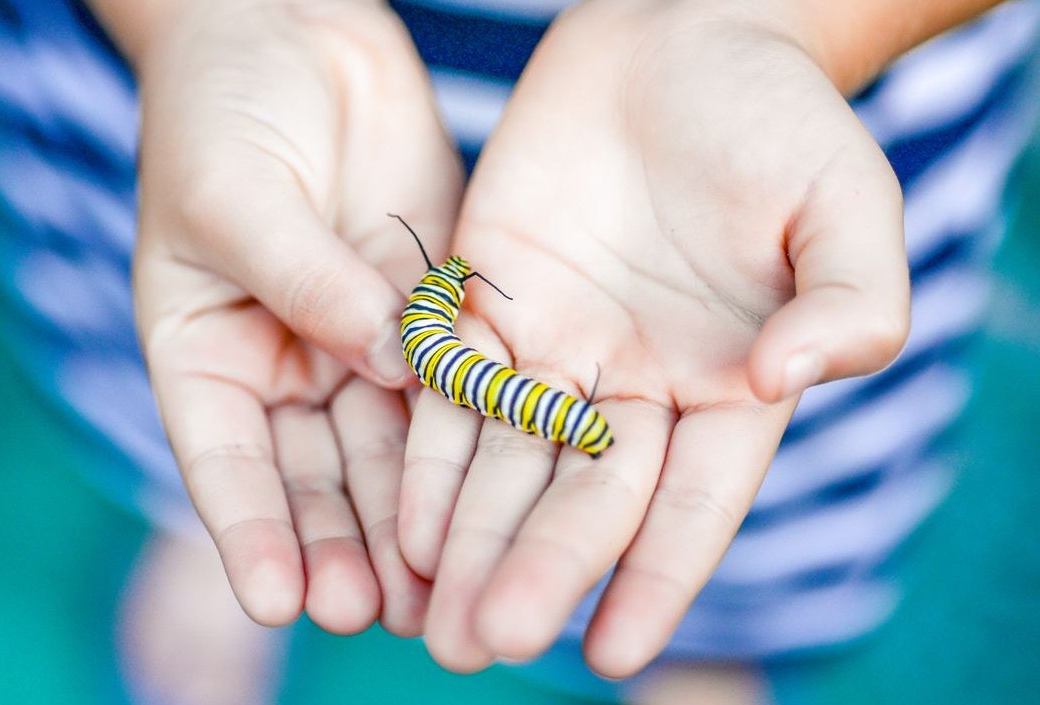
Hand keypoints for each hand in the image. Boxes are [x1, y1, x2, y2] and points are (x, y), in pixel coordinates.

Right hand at [122, 0, 461, 634]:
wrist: (289, 31)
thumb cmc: (220, 106)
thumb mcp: (233, 194)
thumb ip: (301, 279)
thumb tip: (379, 355)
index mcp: (207, 356)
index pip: (225, 462)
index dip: (250, 532)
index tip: (277, 598)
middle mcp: (286, 368)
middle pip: (317, 476)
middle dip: (347, 547)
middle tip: (381, 615)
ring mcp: (361, 342)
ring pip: (391, 449)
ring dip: (415, 520)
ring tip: (445, 589)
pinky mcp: (429, 309)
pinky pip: (453, 382)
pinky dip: (471, 438)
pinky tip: (500, 490)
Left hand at [398, 0, 908, 675]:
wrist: (681, 33)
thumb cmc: (779, 118)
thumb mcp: (845, 201)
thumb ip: (849, 299)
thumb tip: (791, 380)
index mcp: (727, 386)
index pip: (690, 503)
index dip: (655, 577)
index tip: (613, 652)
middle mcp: (634, 386)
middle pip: (582, 497)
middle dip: (538, 568)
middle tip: (489, 642)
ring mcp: (555, 347)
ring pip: (507, 460)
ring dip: (469, 537)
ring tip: (439, 619)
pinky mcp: (485, 300)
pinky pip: (451, 390)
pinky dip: (427, 454)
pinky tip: (403, 521)